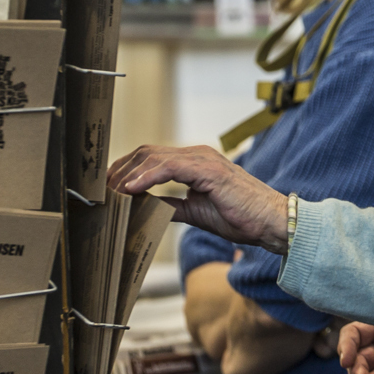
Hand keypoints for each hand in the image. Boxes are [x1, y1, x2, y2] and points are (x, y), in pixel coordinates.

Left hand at [108, 144, 289, 253]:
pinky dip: (147, 177)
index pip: (152, 158)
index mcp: (194, 163)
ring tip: (111, 191)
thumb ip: (173, 206)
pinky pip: (170, 168)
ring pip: (155, 157)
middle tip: (102, 190)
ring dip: (129, 174)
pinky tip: (132, 189)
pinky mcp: (209, 170)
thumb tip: (147, 208)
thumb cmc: (241, 217)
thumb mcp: (197, 212)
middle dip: (121, 169)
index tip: (109, 186)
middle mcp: (197, 155)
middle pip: (147, 153)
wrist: (271, 221)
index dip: (127, 169)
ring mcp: (203, 160)